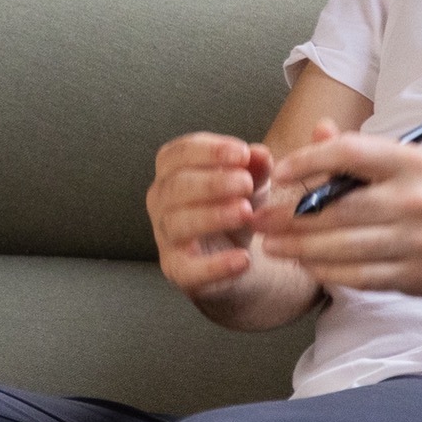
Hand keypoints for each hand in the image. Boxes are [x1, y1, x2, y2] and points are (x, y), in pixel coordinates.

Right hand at [148, 131, 274, 293]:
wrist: (234, 254)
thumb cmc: (235, 206)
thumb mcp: (250, 182)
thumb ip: (255, 167)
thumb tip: (260, 154)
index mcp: (172, 171)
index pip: (180, 153)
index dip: (210, 151)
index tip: (243, 153)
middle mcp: (160, 201)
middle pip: (176, 187)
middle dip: (212, 183)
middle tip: (246, 184)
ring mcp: (165, 237)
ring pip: (178, 224)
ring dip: (213, 216)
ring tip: (246, 212)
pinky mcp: (177, 270)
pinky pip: (189, 269)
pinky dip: (216, 266)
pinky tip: (243, 259)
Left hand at [253, 123, 421, 304]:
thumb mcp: (410, 163)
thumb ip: (360, 152)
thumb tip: (317, 131)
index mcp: (410, 163)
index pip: (349, 153)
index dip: (308, 160)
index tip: (280, 171)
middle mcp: (412, 199)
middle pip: (337, 209)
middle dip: (289, 217)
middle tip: (259, 219)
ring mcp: (413, 240)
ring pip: (341, 247)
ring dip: (299, 248)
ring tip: (273, 245)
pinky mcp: (412, 274)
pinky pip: (357, 276)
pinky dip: (326, 272)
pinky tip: (306, 265)